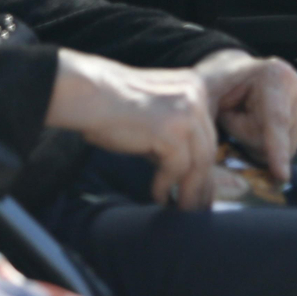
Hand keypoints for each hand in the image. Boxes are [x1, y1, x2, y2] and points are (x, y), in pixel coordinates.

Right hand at [46, 49, 216, 209]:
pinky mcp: (172, 131)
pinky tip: (158, 196)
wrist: (89, 94)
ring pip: (198, 162)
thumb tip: (186, 172)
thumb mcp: (155, 113)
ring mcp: (186, 112)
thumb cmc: (111, 106)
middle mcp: (196, 95)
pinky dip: (167, 186)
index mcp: (193, 87)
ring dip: (190, 190)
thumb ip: (174, 133)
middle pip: (207, 148)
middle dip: (202, 182)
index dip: (206, 165)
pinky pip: (177, 168)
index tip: (204, 189)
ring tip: (181, 208)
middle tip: (197, 205)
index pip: (207, 133)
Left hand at [193, 49, 296, 181]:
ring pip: (281, 149)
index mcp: (275, 76)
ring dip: (256, 142)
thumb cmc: (220, 83)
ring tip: (245, 117)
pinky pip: (284, 149)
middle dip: (248, 138)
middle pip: (275, 140)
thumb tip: (212, 149)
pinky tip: (257, 124)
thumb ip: (216, 116)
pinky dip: (266, 144)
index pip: (276, 119)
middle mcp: (295, 89)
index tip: (281, 175)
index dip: (277, 149)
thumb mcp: (211, 93)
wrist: (235, 75)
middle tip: (232, 116)